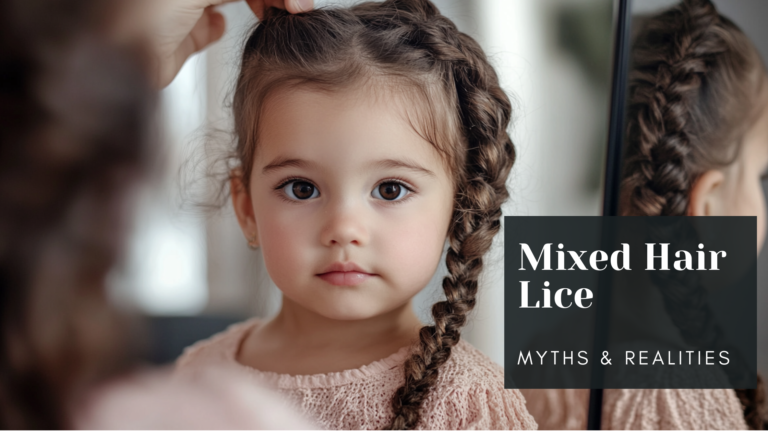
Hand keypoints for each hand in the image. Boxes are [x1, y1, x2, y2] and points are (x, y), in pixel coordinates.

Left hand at [148, 0, 313, 87]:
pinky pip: (215, 24)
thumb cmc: (140, 18)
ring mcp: (186, 7)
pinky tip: (219, 27)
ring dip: (257, 4)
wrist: (116, 66)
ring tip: (274, 17)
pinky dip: (223, 24)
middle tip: (294, 9)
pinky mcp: (186, 36)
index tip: (297, 3)